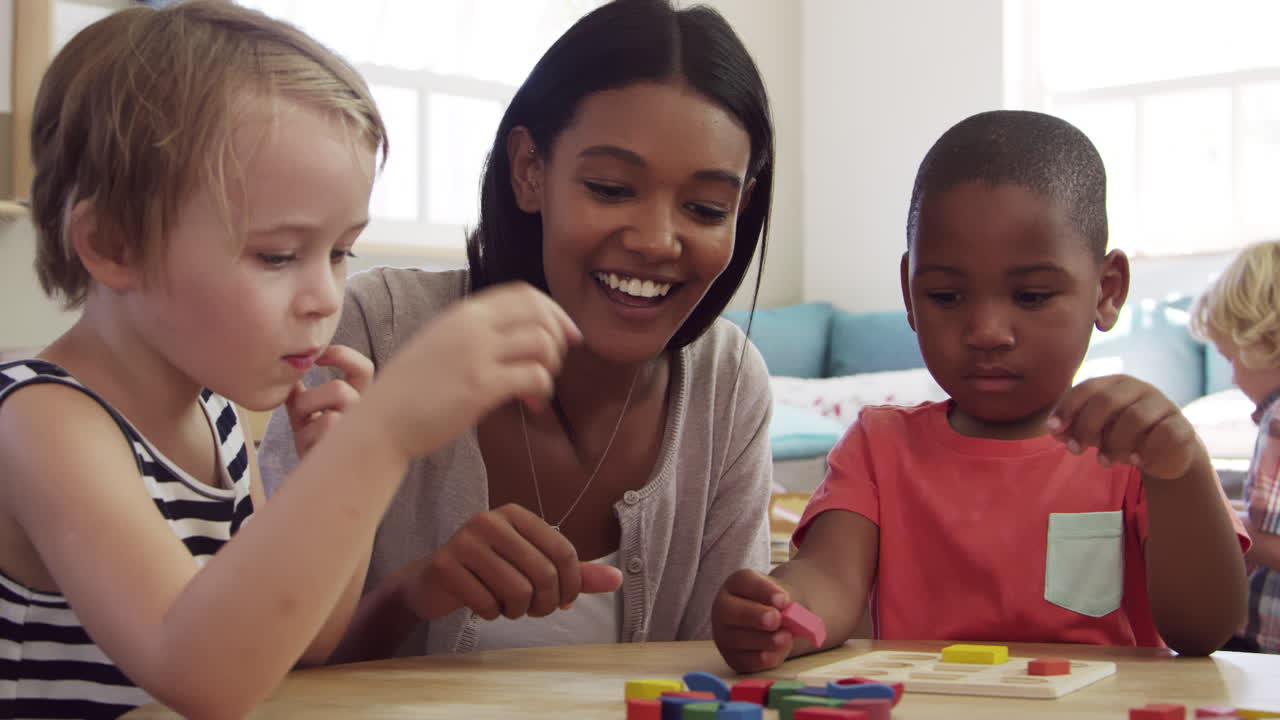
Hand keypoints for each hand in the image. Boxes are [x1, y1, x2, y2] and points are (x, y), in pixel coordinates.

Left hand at [286, 346, 372, 457]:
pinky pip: (323, 431)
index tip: (319, 358)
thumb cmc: (313, 442)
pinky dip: (307, 437)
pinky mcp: (347, 450)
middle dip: (310, 399)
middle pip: (339, 390)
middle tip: (300, 413)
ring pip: (330, 414)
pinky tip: (309, 449)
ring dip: (306, 419)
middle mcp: (364, 414)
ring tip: (304, 433)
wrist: (316, 479)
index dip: (343, 356)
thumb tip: (289, 370)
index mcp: (358, 398)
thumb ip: (301, 392)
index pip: (363, 369)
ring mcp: (358, 433)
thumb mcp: (305, 412)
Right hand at [367, 282, 581, 459]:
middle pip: (539, 312)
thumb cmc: (412, 390)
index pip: (523, 293)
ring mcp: (476, 354)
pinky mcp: (480, 386)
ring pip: (542, 342)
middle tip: (555, 365)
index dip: (554, 311)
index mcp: (463, 313)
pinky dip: (542, 390)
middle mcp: (471, 326)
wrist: (382, 422)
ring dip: (552, 366)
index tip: (568, 334)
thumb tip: (521, 336)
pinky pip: (533, 375)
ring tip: (538, 388)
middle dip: (559, 337)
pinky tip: (531, 404)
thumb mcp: (441, 343)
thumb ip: (475, 333)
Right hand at [397, 504, 621, 620]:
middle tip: (535, 610)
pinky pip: (487, 604)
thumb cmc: (491, 572)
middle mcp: (490, 520)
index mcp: (516, 514)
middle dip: (545, 603)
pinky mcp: (446, 565)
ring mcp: (465, 540)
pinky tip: (483, 605)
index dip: (571, 585)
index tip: (564, 601)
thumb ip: (575, 573)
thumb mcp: (534, 567)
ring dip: (518, 611)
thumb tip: (618, 579)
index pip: (563, 552)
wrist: (433, 582)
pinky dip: (491, 614)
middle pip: (543, 573)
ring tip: (508, 607)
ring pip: (517, 591)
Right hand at [711, 568, 792, 672]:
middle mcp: (723, 607)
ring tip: (785, 638)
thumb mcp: (783, 596)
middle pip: (731, 611)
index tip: (783, 599)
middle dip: (755, 616)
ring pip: (737, 639)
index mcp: (736, 584)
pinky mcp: (732, 657)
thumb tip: (790, 614)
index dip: (763, 590)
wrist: (776, 622)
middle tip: (776, 619)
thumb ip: (786, 602)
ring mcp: (724, 633)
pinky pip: (744, 661)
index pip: (744, 581)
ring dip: (763, 640)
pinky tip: (775, 654)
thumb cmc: (777, 604)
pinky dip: (761, 659)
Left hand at [1049, 374, 1202, 480]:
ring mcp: (1163, 404)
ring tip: (1104, 462)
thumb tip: (1055, 431)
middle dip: (1087, 427)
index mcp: (1114, 384)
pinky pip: (1165, 433)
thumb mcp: (1095, 431)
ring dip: (1114, 444)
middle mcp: (1139, 389)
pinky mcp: (1182, 425)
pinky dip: (1147, 449)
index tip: (1053, 431)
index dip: (1068, 408)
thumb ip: (1074, 429)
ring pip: (1135, 417)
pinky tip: (1136, 461)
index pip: (1087, 388)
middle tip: (1075, 451)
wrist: (1165, 452)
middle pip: (1108, 400)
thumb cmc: (1121, 436)